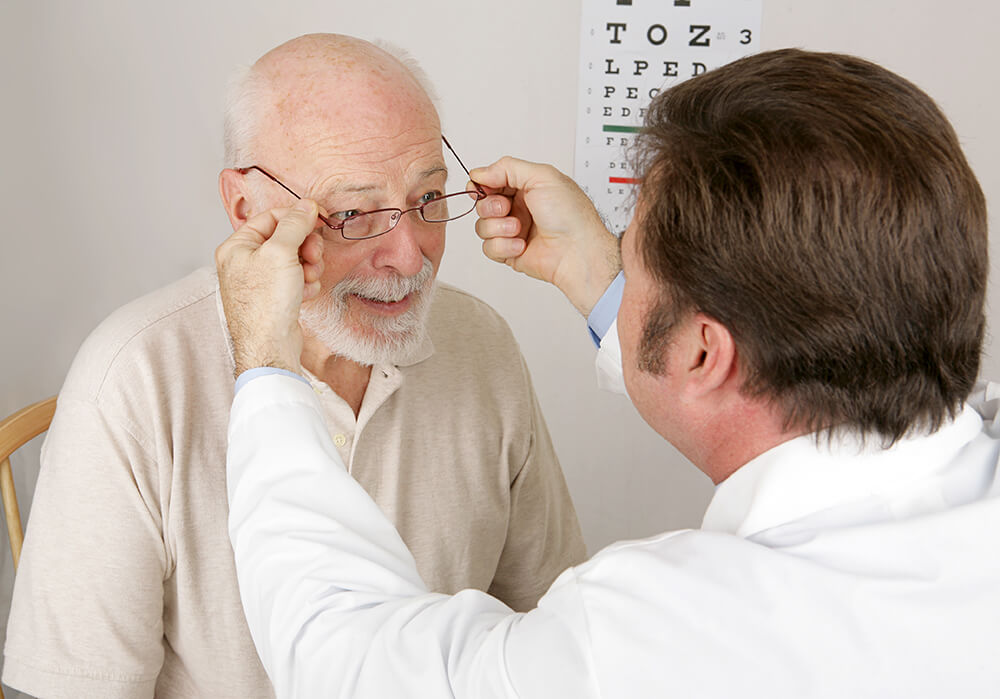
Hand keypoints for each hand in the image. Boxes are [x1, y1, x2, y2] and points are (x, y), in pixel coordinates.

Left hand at [215, 200, 324, 376]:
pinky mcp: (274, 297)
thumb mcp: (281, 253)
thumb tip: (305, 206)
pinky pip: (295, 279)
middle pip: (285, 238)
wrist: (270, 347)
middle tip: (314, 255)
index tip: (319, 218)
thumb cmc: (265, 304)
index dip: (297, 217)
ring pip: (294, 259)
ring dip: (308, 266)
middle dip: (305, 246)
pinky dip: (305, 284)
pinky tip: (304, 294)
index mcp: (237, 247)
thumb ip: (294, 225)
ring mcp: (259, 281)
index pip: (271, 217)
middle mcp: (245, 262)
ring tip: (308, 278)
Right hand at [470, 156, 620, 316]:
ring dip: (498, 227)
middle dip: (491, 206)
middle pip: (483, 203)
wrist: (578, 252)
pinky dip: (503, 246)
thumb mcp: (542, 176)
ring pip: (482, 226)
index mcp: (527, 187)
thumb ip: (507, 168)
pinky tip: (522, 245)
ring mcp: (513, 231)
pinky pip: (489, 248)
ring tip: (519, 229)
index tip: (482, 188)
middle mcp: (519, 208)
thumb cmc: (571, 216)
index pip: (491, 181)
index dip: (482, 184)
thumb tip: (480, 173)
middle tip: (506, 209)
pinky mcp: (510, 252)